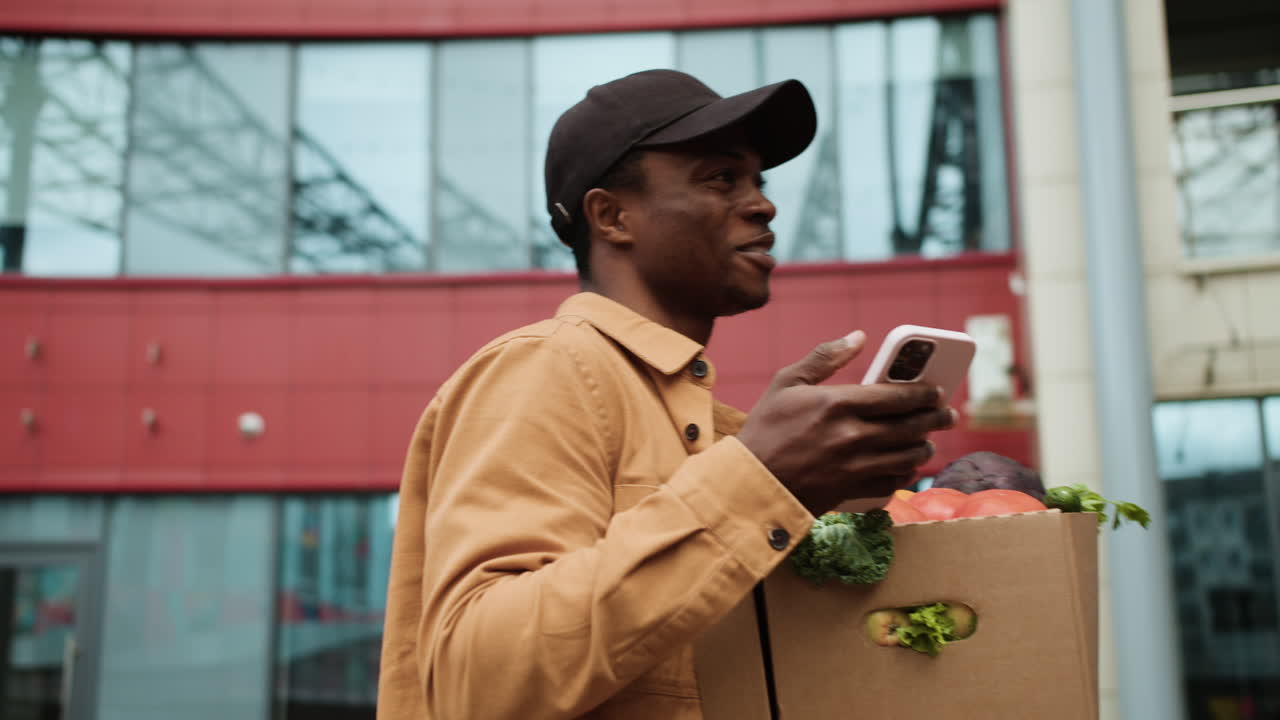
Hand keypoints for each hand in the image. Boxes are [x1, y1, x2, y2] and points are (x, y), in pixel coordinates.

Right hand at [736, 331, 957, 515]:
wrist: (750, 482)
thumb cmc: (765, 429)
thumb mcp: (786, 383)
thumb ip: (824, 357)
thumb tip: (858, 337)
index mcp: (837, 404)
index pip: (897, 396)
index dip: (923, 393)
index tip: (935, 390)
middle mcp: (851, 435)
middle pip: (911, 426)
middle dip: (935, 418)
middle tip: (946, 414)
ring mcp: (854, 466)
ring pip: (908, 456)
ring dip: (925, 446)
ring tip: (929, 440)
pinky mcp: (852, 490)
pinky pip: (893, 483)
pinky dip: (906, 474)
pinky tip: (907, 466)